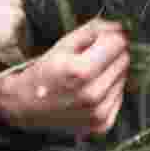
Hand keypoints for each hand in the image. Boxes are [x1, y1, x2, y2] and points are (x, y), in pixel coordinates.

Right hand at [0, 17, 128, 135]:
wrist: (25, 107)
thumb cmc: (43, 72)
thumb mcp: (63, 45)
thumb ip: (93, 31)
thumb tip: (120, 26)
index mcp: (81, 71)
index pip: (118, 43)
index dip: (110, 37)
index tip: (100, 38)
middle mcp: (93, 95)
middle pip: (124, 61)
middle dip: (112, 54)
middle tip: (92, 56)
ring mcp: (98, 113)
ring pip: (124, 79)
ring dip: (112, 72)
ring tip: (89, 75)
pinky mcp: (102, 124)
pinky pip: (120, 97)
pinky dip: (110, 90)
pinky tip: (91, 90)